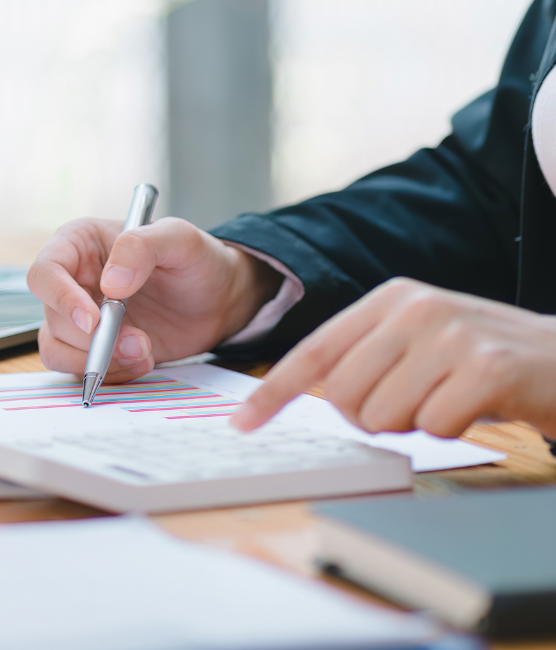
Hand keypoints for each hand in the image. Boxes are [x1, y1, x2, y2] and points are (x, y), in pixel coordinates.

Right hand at [26, 216, 282, 381]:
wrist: (219, 299)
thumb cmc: (196, 259)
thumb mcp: (179, 238)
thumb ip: (141, 246)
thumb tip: (109, 284)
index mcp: (79, 245)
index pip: (46, 272)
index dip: (61, 298)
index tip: (93, 321)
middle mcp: (71, 281)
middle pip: (53, 317)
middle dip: (93, 339)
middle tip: (139, 342)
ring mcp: (81, 318)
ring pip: (57, 349)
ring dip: (98, 360)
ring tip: (144, 353)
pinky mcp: (96, 348)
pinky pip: (80, 370)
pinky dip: (110, 374)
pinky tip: (143, 361)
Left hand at [232, 277, 555, 437]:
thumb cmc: (488, 359)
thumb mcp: (423, 339)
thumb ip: (371, 355)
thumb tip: (320, 394)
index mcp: (389, 298)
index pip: (315, 351)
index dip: (275, 392)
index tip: (243, 424)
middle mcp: (414, 307)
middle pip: (346, 396)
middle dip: (374, 419)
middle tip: (418, 405)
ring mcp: (450, 334)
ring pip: (386, 417)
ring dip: (417, 426)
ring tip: (451, 399)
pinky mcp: (485, 368)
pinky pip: (433, 428)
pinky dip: (452, 431)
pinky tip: (479, 406)